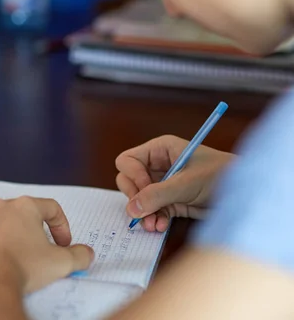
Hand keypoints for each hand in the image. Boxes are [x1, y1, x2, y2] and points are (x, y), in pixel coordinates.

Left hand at [0, 197, 94, 293]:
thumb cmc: (23, 266)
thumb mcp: (60, 263)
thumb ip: (79, 255)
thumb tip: (87, 253)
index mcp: (24, 207)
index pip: (51, 208)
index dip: (62, 226)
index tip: (64, 246)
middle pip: (23, 214)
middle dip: (35, 232)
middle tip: (41, 253)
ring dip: (10, 239)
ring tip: (16, 261)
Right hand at [115, 135, 234, 231]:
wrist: (248, 196)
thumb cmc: (221, 176)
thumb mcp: (187, 183)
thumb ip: (157, 195)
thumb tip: (131, 209)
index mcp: (161, 150)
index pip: (128, 161)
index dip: (132, 176)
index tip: (145, 190)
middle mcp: (159, 166)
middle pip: (128, 180)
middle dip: (135, 198)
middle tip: (143, 212)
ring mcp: (164, 185)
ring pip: (139, 199)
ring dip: (143, 213)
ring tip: (153, 225)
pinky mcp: (171, 202)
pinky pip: (152, 211)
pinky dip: (154, 219)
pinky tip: (161, 226)